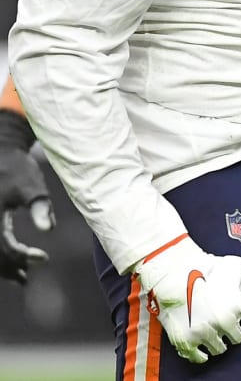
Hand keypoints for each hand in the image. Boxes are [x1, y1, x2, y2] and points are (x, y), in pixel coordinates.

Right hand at [0, 109, 54, 284]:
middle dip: (8, 267)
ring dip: (0, 264)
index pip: (4, 247)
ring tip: (18, 274)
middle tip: (26, 277)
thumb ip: (40, 206)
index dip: (22, 257)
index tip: (43, 258)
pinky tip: (9, 257)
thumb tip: (49, 229)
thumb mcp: (31, 185)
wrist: (0, 149)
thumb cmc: (17, 167)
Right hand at [133, 235, 240, 364]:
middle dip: (235, 329)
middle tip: (227, 320)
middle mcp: (223, 321)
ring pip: (220, 348)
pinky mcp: (186, 341)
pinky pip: (199, 357)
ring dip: (219, 340)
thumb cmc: (205, 267)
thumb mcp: (238, 266)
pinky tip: (203, 343)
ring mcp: (204, 333)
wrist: (173, 273)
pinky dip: (202, 353)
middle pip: (238, 337)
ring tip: (214, 329)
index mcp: (238, 304)